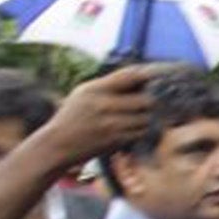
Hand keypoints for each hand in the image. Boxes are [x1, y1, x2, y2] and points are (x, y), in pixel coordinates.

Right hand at [44, 64, 162, 164]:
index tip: (160, 73)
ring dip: (150, 117)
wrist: (58, 145)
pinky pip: (140, 133)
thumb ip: (108, 84)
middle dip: (153, 99)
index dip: (149, 74)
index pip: (130, 76)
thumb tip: (138, 75)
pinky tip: (140, 126)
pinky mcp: (115, 141)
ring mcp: (111, 124)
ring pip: (146, 118)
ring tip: (149, 114)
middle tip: (159, 99)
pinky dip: (143, 130)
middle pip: (145, 99)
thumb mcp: (84, 93)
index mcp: (96, 89)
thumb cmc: (72, 116)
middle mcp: (104, 105)